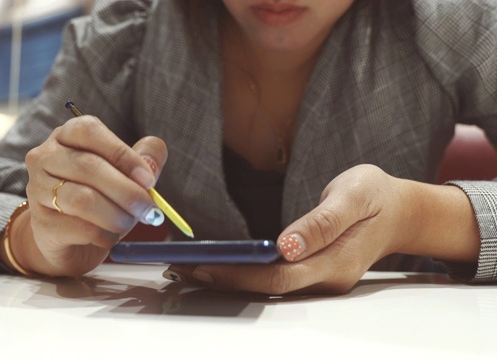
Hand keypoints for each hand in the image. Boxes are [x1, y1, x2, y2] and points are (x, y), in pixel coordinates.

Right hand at [12, 115, 166, 275]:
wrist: (68, 241)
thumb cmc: (100, 199)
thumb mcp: (126, 174)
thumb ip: (144, 159)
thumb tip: (151, 163)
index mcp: (67, 135)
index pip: (89, 131)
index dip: (122, 154)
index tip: (148, 179)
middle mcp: (45, 157)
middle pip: (88, 167)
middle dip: (127, 192)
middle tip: (149, 210)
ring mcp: (37, 189)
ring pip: (83, 199)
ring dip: (117, 215)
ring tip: (128, 223)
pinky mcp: (41, 223)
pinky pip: (80, 228)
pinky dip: (104, 235)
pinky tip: (108, 237)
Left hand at [167, 164, 479, 294]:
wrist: (400, 210)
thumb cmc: (376, 196)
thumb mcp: (353, 196)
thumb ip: (321, 223)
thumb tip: (286, 246)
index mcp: (335, 263)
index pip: (278, 277)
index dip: (238, 274)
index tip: (203, 264)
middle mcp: (325, 278)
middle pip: (266, 287)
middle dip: (222, 278)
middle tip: (181, 267)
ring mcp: (319, 278)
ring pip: (268, 286)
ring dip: (229, 277)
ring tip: (190, 266)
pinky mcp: (313, 271)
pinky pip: (274, 277)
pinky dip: (244, 271)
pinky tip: (222, 262)